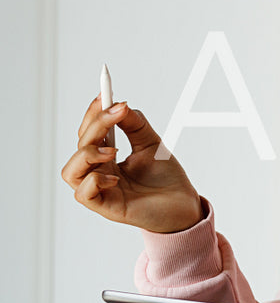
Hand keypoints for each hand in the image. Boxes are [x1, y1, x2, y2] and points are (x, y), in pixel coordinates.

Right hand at [60, 97, 203, 232]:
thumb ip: (136, 126)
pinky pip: (83, 194)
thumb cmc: (167, 179)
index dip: (93, 113)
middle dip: (96, 125)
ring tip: (112, 151)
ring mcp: (100, 191)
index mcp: (106, 158)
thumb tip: (121, 105)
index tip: (104, 94)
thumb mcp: (152, 144)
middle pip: (81, 146)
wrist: (184, 206)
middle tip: (118, 112)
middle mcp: (98, 172)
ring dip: (87, 154)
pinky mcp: (106, 208)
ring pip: (71, 171)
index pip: (89, 133)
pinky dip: (94, 181)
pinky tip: (115, 178)